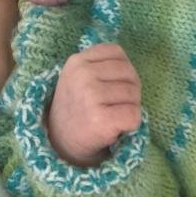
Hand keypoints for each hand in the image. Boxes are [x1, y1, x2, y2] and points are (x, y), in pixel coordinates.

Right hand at [46, 44, 142, 166]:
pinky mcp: (101, 119)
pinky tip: (115, 128)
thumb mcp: (79, 77)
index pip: (117, 52)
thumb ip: (100, 65)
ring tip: (112, 117)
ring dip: (130, 108)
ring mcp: (90, 96)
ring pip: (134, 94)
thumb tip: (129, 65)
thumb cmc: (77, 109)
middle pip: (129, 73)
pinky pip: (134, 115)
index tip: (109, 87)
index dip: (121, 71)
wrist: (62, 144)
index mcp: (77, 61)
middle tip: (113, 106)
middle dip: (130, 90)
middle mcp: (82, 75)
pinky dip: (131, 125)